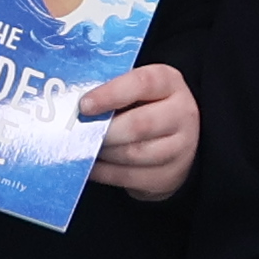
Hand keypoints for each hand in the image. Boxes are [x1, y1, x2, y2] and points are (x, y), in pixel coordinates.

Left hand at [76, 62, 199, 199]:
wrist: (175, 142)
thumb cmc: (145, 107)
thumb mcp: (137, 89)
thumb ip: (112, 90)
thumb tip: (76, 103)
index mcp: (169, 82)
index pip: (142, 83)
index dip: (111, 94)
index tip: (84, 105)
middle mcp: (182, 113)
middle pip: (139, 124)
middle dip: (104, 131)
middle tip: (80, 132)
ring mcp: (180, 147)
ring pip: (133, 153)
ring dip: (103, 152)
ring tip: (85, 147)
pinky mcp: (169, 175)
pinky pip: (129, 176)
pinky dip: (103, 172)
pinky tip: (91, 165)